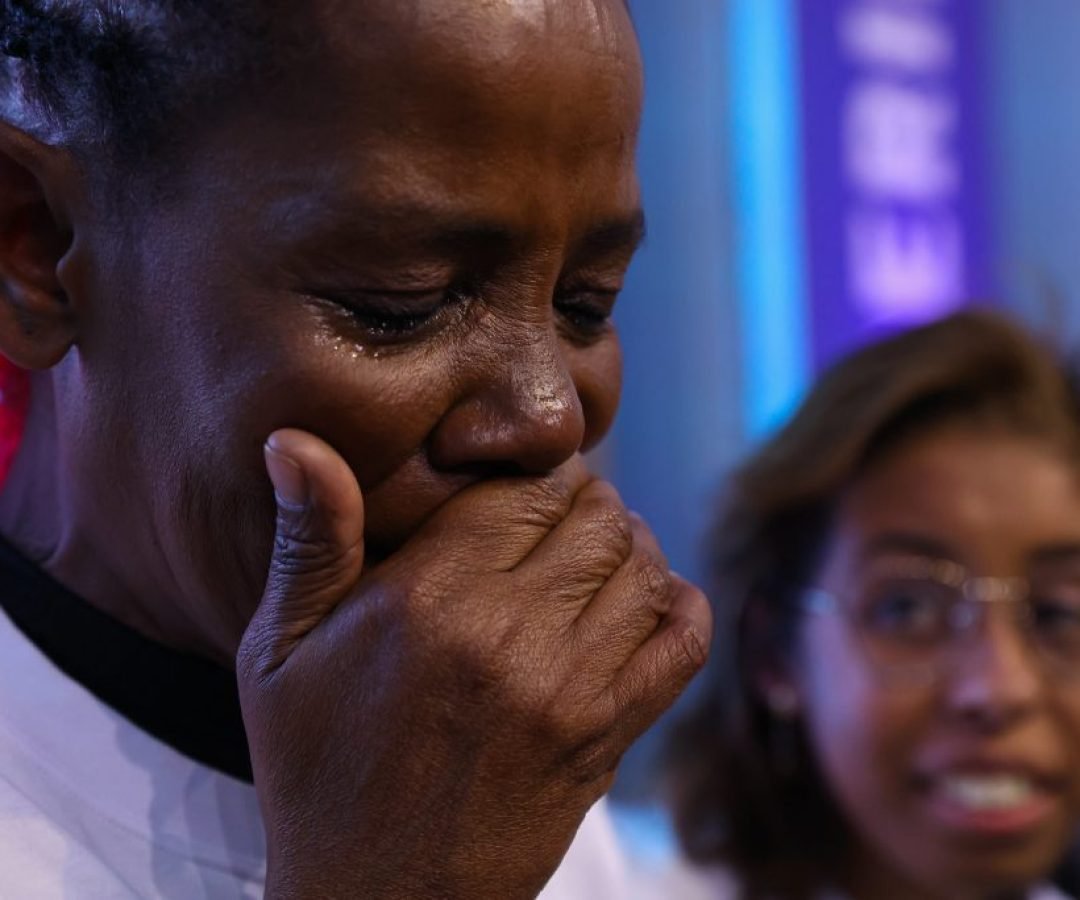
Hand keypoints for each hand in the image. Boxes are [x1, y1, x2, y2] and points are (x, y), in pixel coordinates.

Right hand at [237, 428, 711, 898]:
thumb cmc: (316, 773)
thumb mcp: (279, 655)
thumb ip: (309, 540)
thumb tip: (292, 438)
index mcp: (427, 599)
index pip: (522, 490)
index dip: (533, 474)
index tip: (524, 485)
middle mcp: (509, 635)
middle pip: (595, 520)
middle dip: (585, 502)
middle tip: (562, 512)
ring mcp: (570, 691)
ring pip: (643, 568)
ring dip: (630, 545)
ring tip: (596, 551)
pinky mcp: (606, 739)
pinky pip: (680, 646)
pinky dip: (680, 607)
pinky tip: (650, 600)